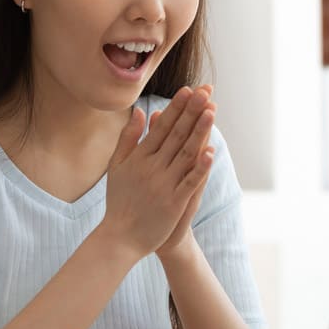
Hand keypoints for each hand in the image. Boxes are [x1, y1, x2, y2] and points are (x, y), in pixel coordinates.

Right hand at [100, 86, 215, 258]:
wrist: (120, 238)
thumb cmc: (119, 201)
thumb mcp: (117, 166)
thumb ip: (128, 138)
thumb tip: (140, 112)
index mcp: (139, 157)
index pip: (162, 127)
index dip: (176, 108)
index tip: (189, 90)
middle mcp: (151, 167)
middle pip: (176, 135)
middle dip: (191, 112)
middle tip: (205, 91)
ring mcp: (163, 185)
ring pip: (185, 154)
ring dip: (199, 132)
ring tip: (211, 111)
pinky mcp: (173, 202)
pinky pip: (189, 182)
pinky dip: (200, 167)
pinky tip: (211, 151)